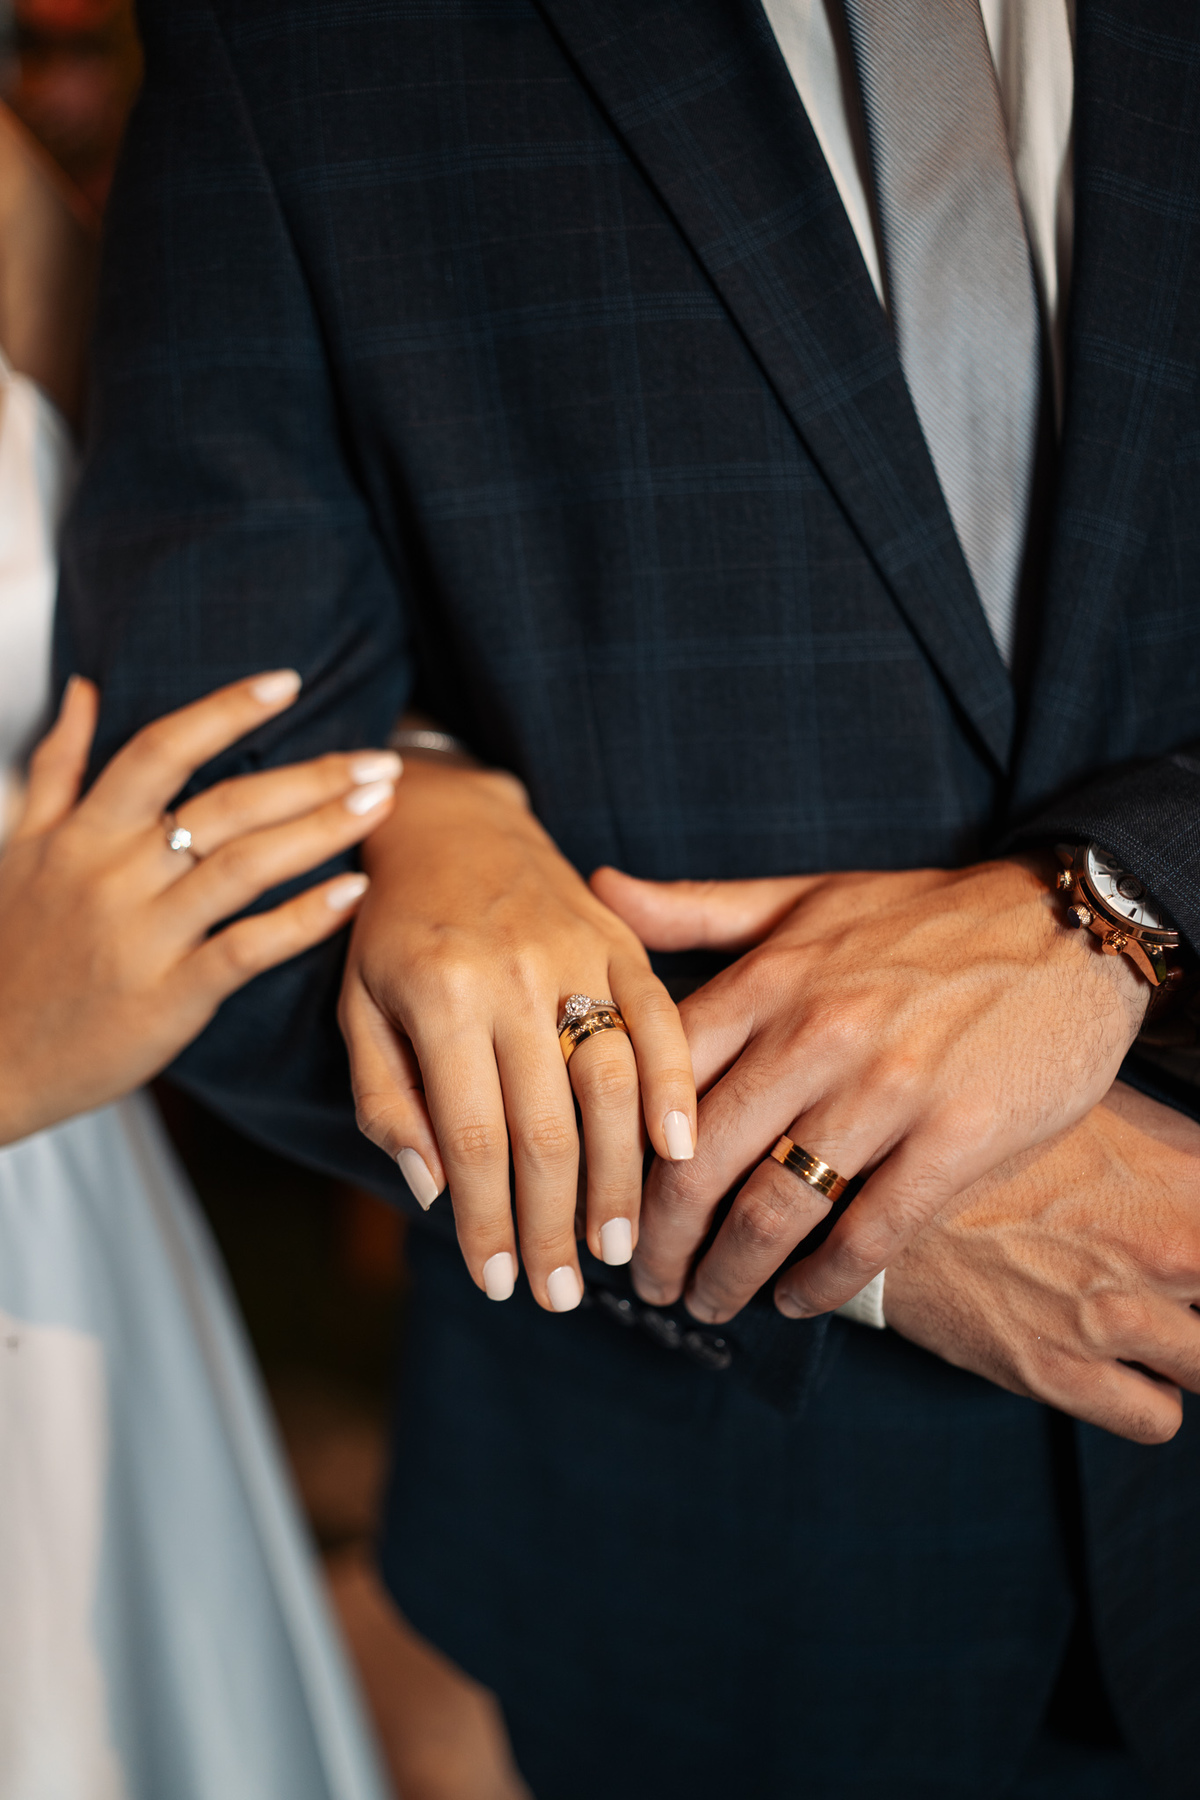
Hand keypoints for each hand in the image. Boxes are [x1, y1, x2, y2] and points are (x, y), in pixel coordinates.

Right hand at [0, 670, 398, 1141]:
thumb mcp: (19, 849)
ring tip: (380, 806)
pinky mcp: (167, 999)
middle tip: (381, 759)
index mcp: (82, 834)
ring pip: (244, 867)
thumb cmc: (10, 952)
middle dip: (312, 776)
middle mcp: (114, 876)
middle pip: (225, 805)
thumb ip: (59, 767)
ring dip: (320, 831)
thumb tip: (87, 689)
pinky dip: (301, 920)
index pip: (160, 749)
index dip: (226, 710)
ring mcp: (142, 938)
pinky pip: (245, 949)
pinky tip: (352, 894)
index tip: (289, 682)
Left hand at [338, 759, 695, 1311]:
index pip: (470, 1136)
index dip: (487, 1220)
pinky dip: (676, 1088)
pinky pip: (660, 1020)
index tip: (498, 1283)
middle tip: (560, 1293)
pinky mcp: (618, 940)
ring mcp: (574, 952)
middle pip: (546, 1126)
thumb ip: (388, 1101)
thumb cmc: (390, 931)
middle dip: (554, 1223)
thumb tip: (434, 1191)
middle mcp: (511, 974)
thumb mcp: (357, 1010)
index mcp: (437, 996)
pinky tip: (679, 1152)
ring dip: (619, 1177)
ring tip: (616, 1249)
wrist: (447, 822)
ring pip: (611, 1084)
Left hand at [591, 861, 1147, 1321]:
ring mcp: (889, 1089)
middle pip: (698, 1163)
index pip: (654, 1080)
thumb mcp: (803, 896)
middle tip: (642, 1279)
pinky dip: (822, 1283)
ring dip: (727, 1274)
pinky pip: (870, 1234)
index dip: (613, 1153)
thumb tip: (598, 887)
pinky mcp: (959, 1137)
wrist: (1068, 925)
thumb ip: (697, 908)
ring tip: (707, 1302)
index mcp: (770, 979)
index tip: (599, 1197)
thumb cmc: (924, 915)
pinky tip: (797, 1301)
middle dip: (657, 1239)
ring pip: (774, 1210)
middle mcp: (817, 1034)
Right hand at [878, 1081, 1199, 1443]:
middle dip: (1196, 1294)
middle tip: (1163, 1283)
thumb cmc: (990, 1137)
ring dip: (1180, 1348)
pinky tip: (1113, 1359)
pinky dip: (1146, 1396)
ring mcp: (1111, 1317)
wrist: (878, 1182)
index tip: (1190, 1244)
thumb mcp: (1098, 1107)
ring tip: (1143, 1319)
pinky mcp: (1060, 1372)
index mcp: (1180, 1179)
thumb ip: (1177, 1148)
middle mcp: (1162, 1251)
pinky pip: (1157, 1419)